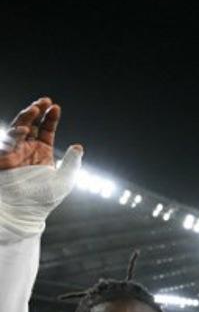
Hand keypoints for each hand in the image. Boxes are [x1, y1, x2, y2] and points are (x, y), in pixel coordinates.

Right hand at [0, 98, 83, 233]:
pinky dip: (16, 134)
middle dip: (36, 111)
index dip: (50, 118)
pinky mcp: (4, 157)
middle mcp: (27, 149)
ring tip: (35, 108)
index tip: (56, 107)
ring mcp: (15, 152)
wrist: (26, 211)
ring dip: (26, 117)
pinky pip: (8, 142)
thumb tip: (79, 146)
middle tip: (44, 101)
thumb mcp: (65, 179)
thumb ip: (73, 162)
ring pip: (18, 128)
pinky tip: (26, 129)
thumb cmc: (45, 198)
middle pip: (31, 124)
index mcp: (42, 152)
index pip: (45, 129)